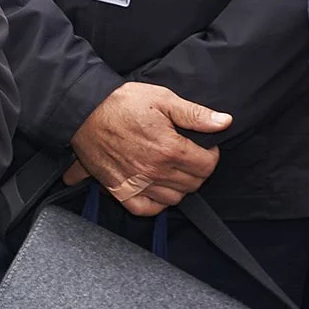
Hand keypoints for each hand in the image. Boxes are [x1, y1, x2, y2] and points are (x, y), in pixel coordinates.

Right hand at [65, 83, 230, 216]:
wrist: (84, 111)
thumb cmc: (121, 103)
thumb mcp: (162, 99)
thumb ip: (195, 114)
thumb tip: (224, 122)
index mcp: (169, 149)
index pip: (207, 165)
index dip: (211, 155)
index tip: (204, 147)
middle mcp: (155, 171)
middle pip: (193, 184)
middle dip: (198, 170)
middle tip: (189, 156)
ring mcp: (137, 184)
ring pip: (174, 199)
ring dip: (180, 186)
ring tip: (174, 169)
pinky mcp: (120, 190)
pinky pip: (147, 209)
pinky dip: (157, 203)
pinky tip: (158, 188)